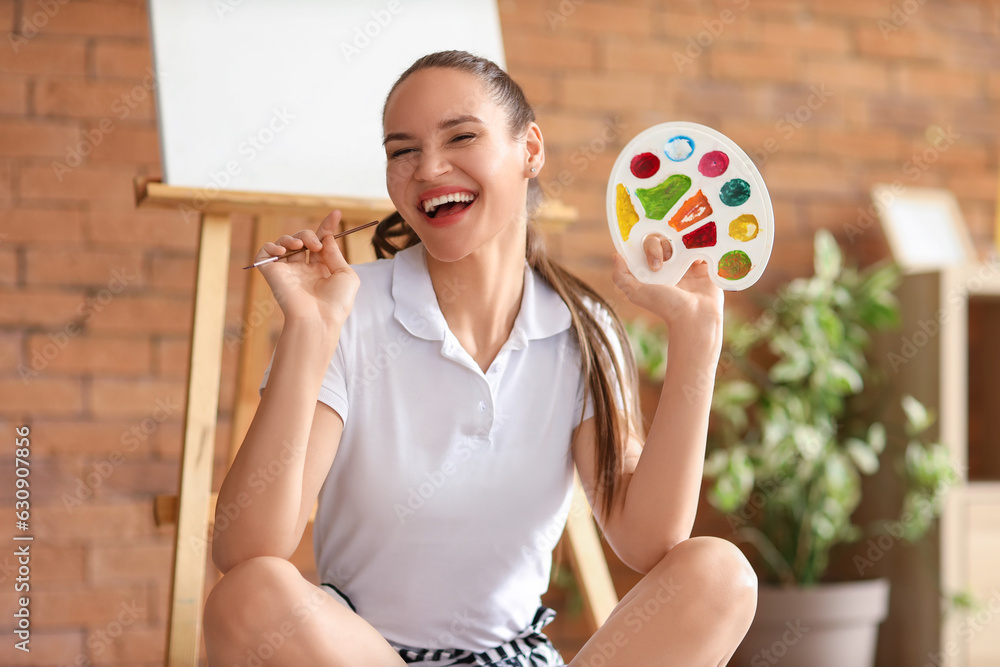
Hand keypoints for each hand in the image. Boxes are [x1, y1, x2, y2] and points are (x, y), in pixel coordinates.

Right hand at [254, 211, 360, 326]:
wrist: (319, 319)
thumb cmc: (336, 303)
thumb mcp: (346, 275)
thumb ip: (336, 254)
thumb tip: (327, 237)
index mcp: (322, 270)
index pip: (321, 242)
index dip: (327, 226)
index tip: (337, 213)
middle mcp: (304, 270)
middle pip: (302, 239)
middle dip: (310, 234)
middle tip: (316, 245)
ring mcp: (287, 271)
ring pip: (284, 243)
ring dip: (293, 238)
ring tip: (301, 246)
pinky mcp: (272, 274)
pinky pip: (264, 253)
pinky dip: (271, 246)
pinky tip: (282, 251)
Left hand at [611, 234, 723, 334]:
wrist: (695, 316)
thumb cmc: (666, 306)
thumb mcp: (637, 293)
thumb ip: (621, 277)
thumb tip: (616, 256)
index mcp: (651, 271)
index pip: (643, 248)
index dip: (641, 247)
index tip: (643, 255)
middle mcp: (667, 266)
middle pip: (659, 240)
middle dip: (655, 248)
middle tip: (658, 265)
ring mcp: (685, 263)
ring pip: (677, 239)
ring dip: (675, 244)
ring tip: (677, 259)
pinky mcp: (702, 262)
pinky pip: (699, 244)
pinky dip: (696, 243)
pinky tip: (692, 254)